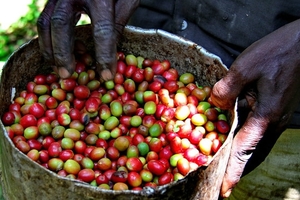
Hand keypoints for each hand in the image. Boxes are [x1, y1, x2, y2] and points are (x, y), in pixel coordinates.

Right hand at [37, 0, 138, 80]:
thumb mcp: (127, 0)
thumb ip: (119, 23)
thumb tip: (111, 53)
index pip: (102, 30)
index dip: (105, 55)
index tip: (107, 76)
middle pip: (61, 25)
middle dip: (63, 53)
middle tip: (66, 75)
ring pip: (46, 21)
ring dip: (49, 48)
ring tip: (57, 68)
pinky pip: (45, 18)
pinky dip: (48, 38)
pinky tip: (57, 51)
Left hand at [211, 19, 299, 197]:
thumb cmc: (278, 52)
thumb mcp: (246, 66)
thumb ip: (226, 88)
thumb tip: (213, 103)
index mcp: (266, 116)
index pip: (245, 150)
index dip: (232, 170)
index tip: (224, 189)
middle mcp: (273, 123)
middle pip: (253, 155)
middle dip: (236, 170)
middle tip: (220, 183)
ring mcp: (276, 118)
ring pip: (257, 147)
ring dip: (242, 159)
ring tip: (225, 169)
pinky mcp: (275, 111)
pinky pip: (260, 135)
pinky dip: (247, 144)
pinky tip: (236, 143)